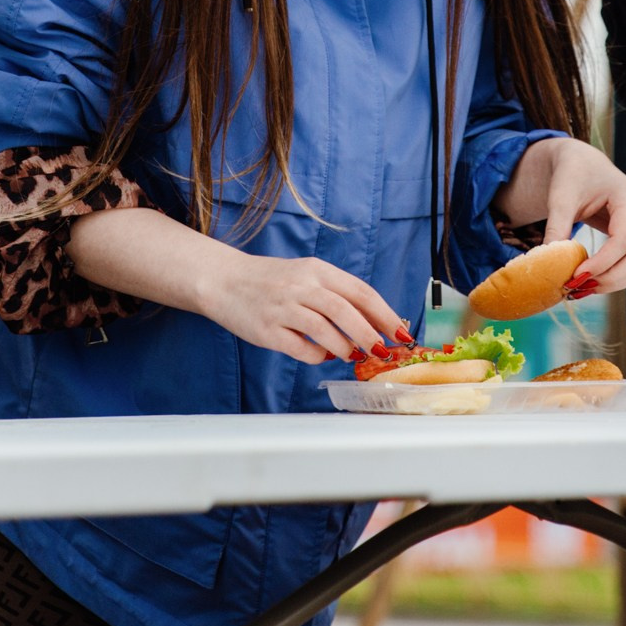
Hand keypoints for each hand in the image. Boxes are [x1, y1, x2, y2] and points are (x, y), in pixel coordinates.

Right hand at [191, 248, 410, 365]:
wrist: (224, 280)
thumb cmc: (272, 281)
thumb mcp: (306, 276)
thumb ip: (337, 294)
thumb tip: (375, 323)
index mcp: (316, 270)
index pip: (359, 291)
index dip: (385, 314)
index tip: (402, 333)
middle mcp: (300, 286)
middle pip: (345, 311)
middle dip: (370, 335)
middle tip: (383, 352)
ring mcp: (282, 308)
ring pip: (325, 331)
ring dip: (345, 347)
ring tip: (350, 354)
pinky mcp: (267, 330)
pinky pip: (301, 349)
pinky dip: (318, 356)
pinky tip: (321, 355)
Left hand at [493, 137, 625, 294]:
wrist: (582, 164)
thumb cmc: (572, 174)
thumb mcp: (561, 195)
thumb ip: (557, 226)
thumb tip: (548, 261)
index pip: (624, 238)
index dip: (603, 261)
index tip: (577, 274)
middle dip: (612, 277)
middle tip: (581, 288)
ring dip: (617, 282)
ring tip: (585, 288)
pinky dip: (620, 278)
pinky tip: (595, 281)